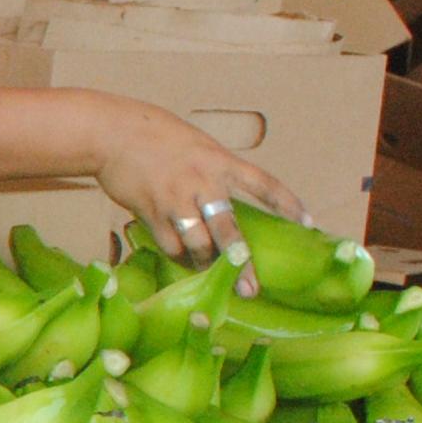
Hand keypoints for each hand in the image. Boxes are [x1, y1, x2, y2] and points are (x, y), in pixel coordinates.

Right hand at [91, 102, 304, 287]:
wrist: (113, 134)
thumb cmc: (156, 137)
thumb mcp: (197, 147)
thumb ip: (214, 174)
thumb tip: (223, 210)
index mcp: (220, 161)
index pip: (264, 184)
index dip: (288, 204)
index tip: (308, 224)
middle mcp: (202, 182)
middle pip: (228, 230)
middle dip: (240, 262)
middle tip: (250, 288)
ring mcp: (176, 200)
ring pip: (198, 244)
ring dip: (207, 263)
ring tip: (213, 272)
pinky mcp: (151, 213)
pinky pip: (172, 246)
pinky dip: (181, 257)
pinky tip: (186, 259)